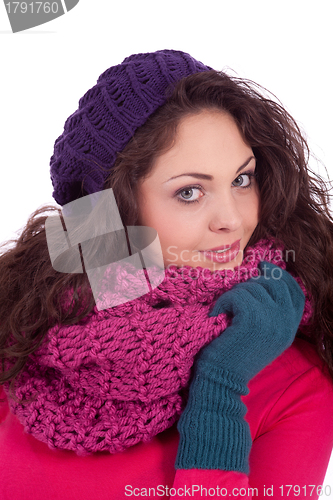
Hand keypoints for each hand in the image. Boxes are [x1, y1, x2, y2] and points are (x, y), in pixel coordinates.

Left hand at [205, 261, 305, 382]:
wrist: (222, 380)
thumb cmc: (234, 356)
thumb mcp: (262, 335)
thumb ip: (270, 313)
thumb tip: (262, 279)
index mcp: (290, 329)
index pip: (295, 292)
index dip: (281, 276)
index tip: (264, 268)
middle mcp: (286, 324)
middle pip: (275, 284)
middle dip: (252, 283)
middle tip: (236, 294)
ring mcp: (272, 320)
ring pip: (253, 287)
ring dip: (234, 294)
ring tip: (225, 311)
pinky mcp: (253, 318)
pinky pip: (237, 294)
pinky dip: (223, 301)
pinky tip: (217, 313)